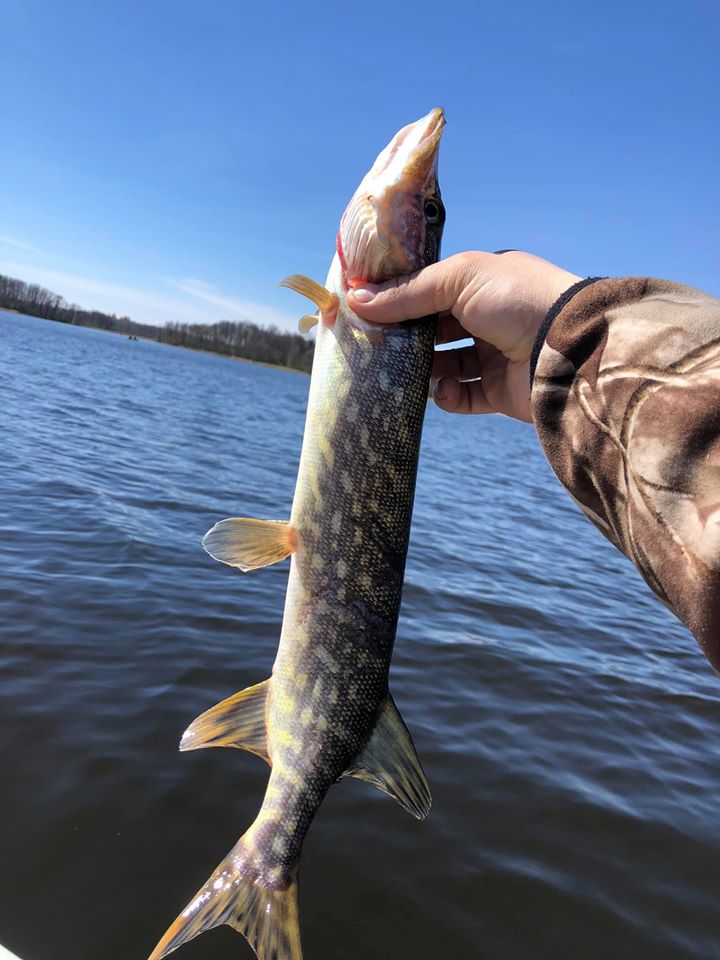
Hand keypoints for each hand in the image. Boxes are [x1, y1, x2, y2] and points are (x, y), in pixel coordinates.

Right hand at [347, 251, 580, 421]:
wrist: (568, 347)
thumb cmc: (518, 298)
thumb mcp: (458, 280)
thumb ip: (407, 292)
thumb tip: (356, 298)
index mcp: (482, 283)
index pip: (430, 289)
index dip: (398, 298)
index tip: (363, 308)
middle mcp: (488, 318)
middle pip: (433, 330)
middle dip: (403, 337)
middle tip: (372, 344)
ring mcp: (494, 356)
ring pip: (443, 365)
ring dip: (420, 369)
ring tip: (397, 369)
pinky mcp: (498, 392)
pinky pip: (461, 397)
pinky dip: (445, 396)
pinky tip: (439, 388)